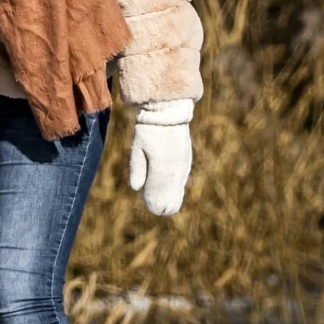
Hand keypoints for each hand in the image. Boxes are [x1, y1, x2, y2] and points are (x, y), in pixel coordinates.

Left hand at [128, 100, 193, 216]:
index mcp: (162, 169)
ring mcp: (183, 166)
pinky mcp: (187, 161)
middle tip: (156, 209)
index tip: (149, 206)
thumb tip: (136, 188)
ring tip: (166, 205)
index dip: (154, 204)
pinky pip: (182, 180)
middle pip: (172, 197)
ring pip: (179, 189)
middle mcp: (176, 171)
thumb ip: (137, 168)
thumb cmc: (149, 130)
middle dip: (163, 204)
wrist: (169, 113)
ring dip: (171, 196)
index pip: (160, 196)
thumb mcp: (138, 147)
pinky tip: (173, 192)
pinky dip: (176, 187)